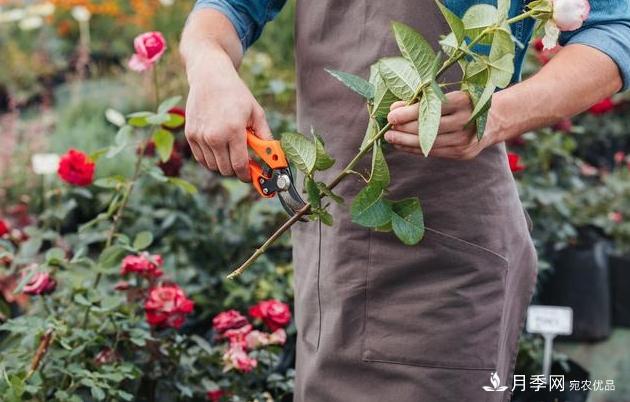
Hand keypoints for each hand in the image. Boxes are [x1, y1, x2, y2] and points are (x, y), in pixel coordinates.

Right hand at [184, 47, 271, 180]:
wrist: (210, 77)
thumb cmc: (236, 94)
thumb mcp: (256, 112)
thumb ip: (265, 136)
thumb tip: (274, 157)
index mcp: (233, 131)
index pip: (239, 165)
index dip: (247, 175)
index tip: (251, 176)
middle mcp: (214, 136)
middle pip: (226, 169)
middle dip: (236, 170)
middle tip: (243, 162)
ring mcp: (200, 136)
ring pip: (213, 166)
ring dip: (223, 164)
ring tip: (231, 150)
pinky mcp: (190, 135)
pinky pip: (201, 159)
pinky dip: (211, 159)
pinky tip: (219, 149)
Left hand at [384, 91, 496, 159]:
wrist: (497, 119)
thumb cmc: (466, 103)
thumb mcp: (449, 95)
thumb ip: (423, 101)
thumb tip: (395, 108)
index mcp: (463, 101)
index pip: (431, 108)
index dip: (408, 113)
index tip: (391, 115)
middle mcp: (466, 121)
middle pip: (429, 128)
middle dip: (404, 130)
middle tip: (387, 130)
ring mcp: (466, 140)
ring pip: (429, 143)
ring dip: (406, 142)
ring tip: (391, 139)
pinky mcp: (463, 153)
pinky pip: (434, 152)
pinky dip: (416, 150)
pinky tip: (403, 146)